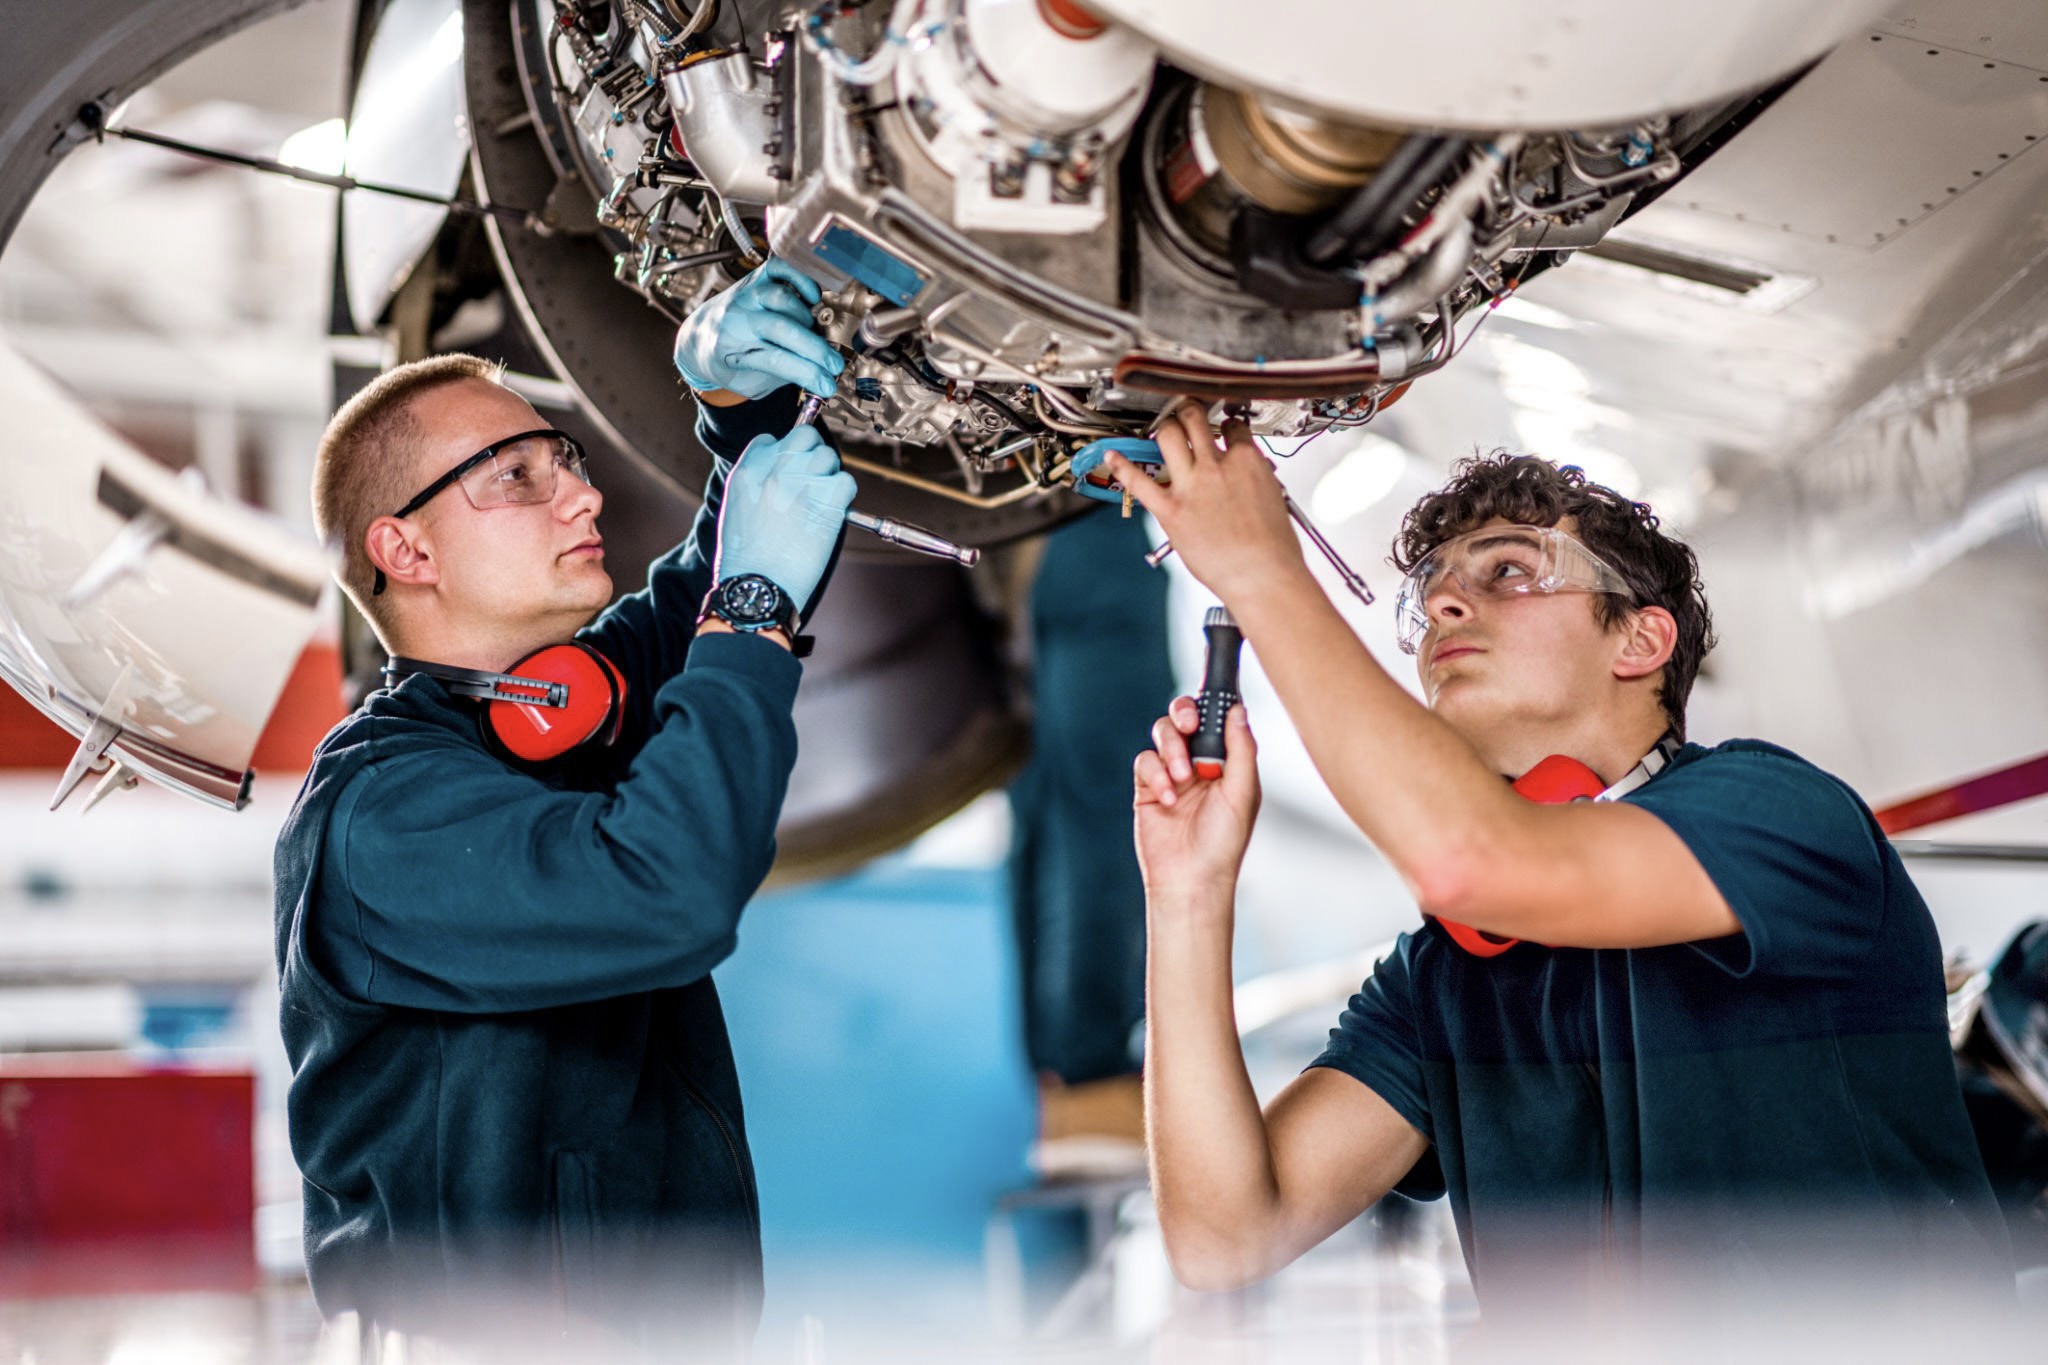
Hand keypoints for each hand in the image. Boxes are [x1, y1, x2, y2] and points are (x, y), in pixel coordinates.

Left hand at [673, 257, 844, 399]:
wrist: (699, 336)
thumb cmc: (728, 360)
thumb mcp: (750, 382)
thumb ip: (783, 376)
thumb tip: (822, 374)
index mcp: (731, 350)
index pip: (775, 360)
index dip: (807, 373)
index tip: (827, 385)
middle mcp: (737, 318)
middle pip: (781, 328)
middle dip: (815, 350)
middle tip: (834, 365)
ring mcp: (747, 294)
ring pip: (782, 298)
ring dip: (805, 319)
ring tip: (812, 333)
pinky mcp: (756, 278)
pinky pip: (781, 268)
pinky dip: (801, 279)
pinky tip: (811, 298)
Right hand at [713, 425, 856, 609]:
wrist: (757, 583)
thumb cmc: (745, 557)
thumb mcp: (737, 508)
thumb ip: (758, 483)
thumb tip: (780, 473)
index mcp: (748, 469)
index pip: (772, 438)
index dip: (785, 453)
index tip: (788, 472)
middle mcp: (775, 468)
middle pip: (805, 436)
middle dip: (812, 453)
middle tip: (812, 478)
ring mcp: (802, 481)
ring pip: (829, 456)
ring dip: (828, 475)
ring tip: (819, 500)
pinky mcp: (828, 500)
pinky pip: (846, 480)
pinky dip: (843, 495)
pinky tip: (831, 511)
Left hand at [1105, 404, 1307, 604]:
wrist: (1262, 575)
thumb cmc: (1272, 549)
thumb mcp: (1274, 500)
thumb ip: (1254, 481)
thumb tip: (1247, 479)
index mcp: (1247, 462)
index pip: (1233, 427)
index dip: (1226, 425)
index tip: (1223, 428)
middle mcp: (1216, 466)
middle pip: (1195, 421)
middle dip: (1189, 413)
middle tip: (1185, 414)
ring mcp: (1191, 486)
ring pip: (1168, 437)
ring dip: (1163, 429)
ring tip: (1162, 429)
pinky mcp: (1170, 510)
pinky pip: (1138, 481)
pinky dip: (1122, 465)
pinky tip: (1112, 455)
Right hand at [1134, 696, 1261, 912]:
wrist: (1190, 879)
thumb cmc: (1223, 843)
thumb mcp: (1242, 793)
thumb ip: (1241, 749)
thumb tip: (1238, 710)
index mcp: (1227, 761)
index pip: (1218, 719)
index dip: (1213, 703)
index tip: (1211, 694)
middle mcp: (1199, 762)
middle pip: (1185, 717)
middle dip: (1184, 714)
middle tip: (1188, 726)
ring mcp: (1172, 773)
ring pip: (1163, 735)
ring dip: (1170, 750)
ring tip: (1181, 778)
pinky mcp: (1147, 787)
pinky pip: (1145, 762)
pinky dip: (1155, 775)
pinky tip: (1168, 799)